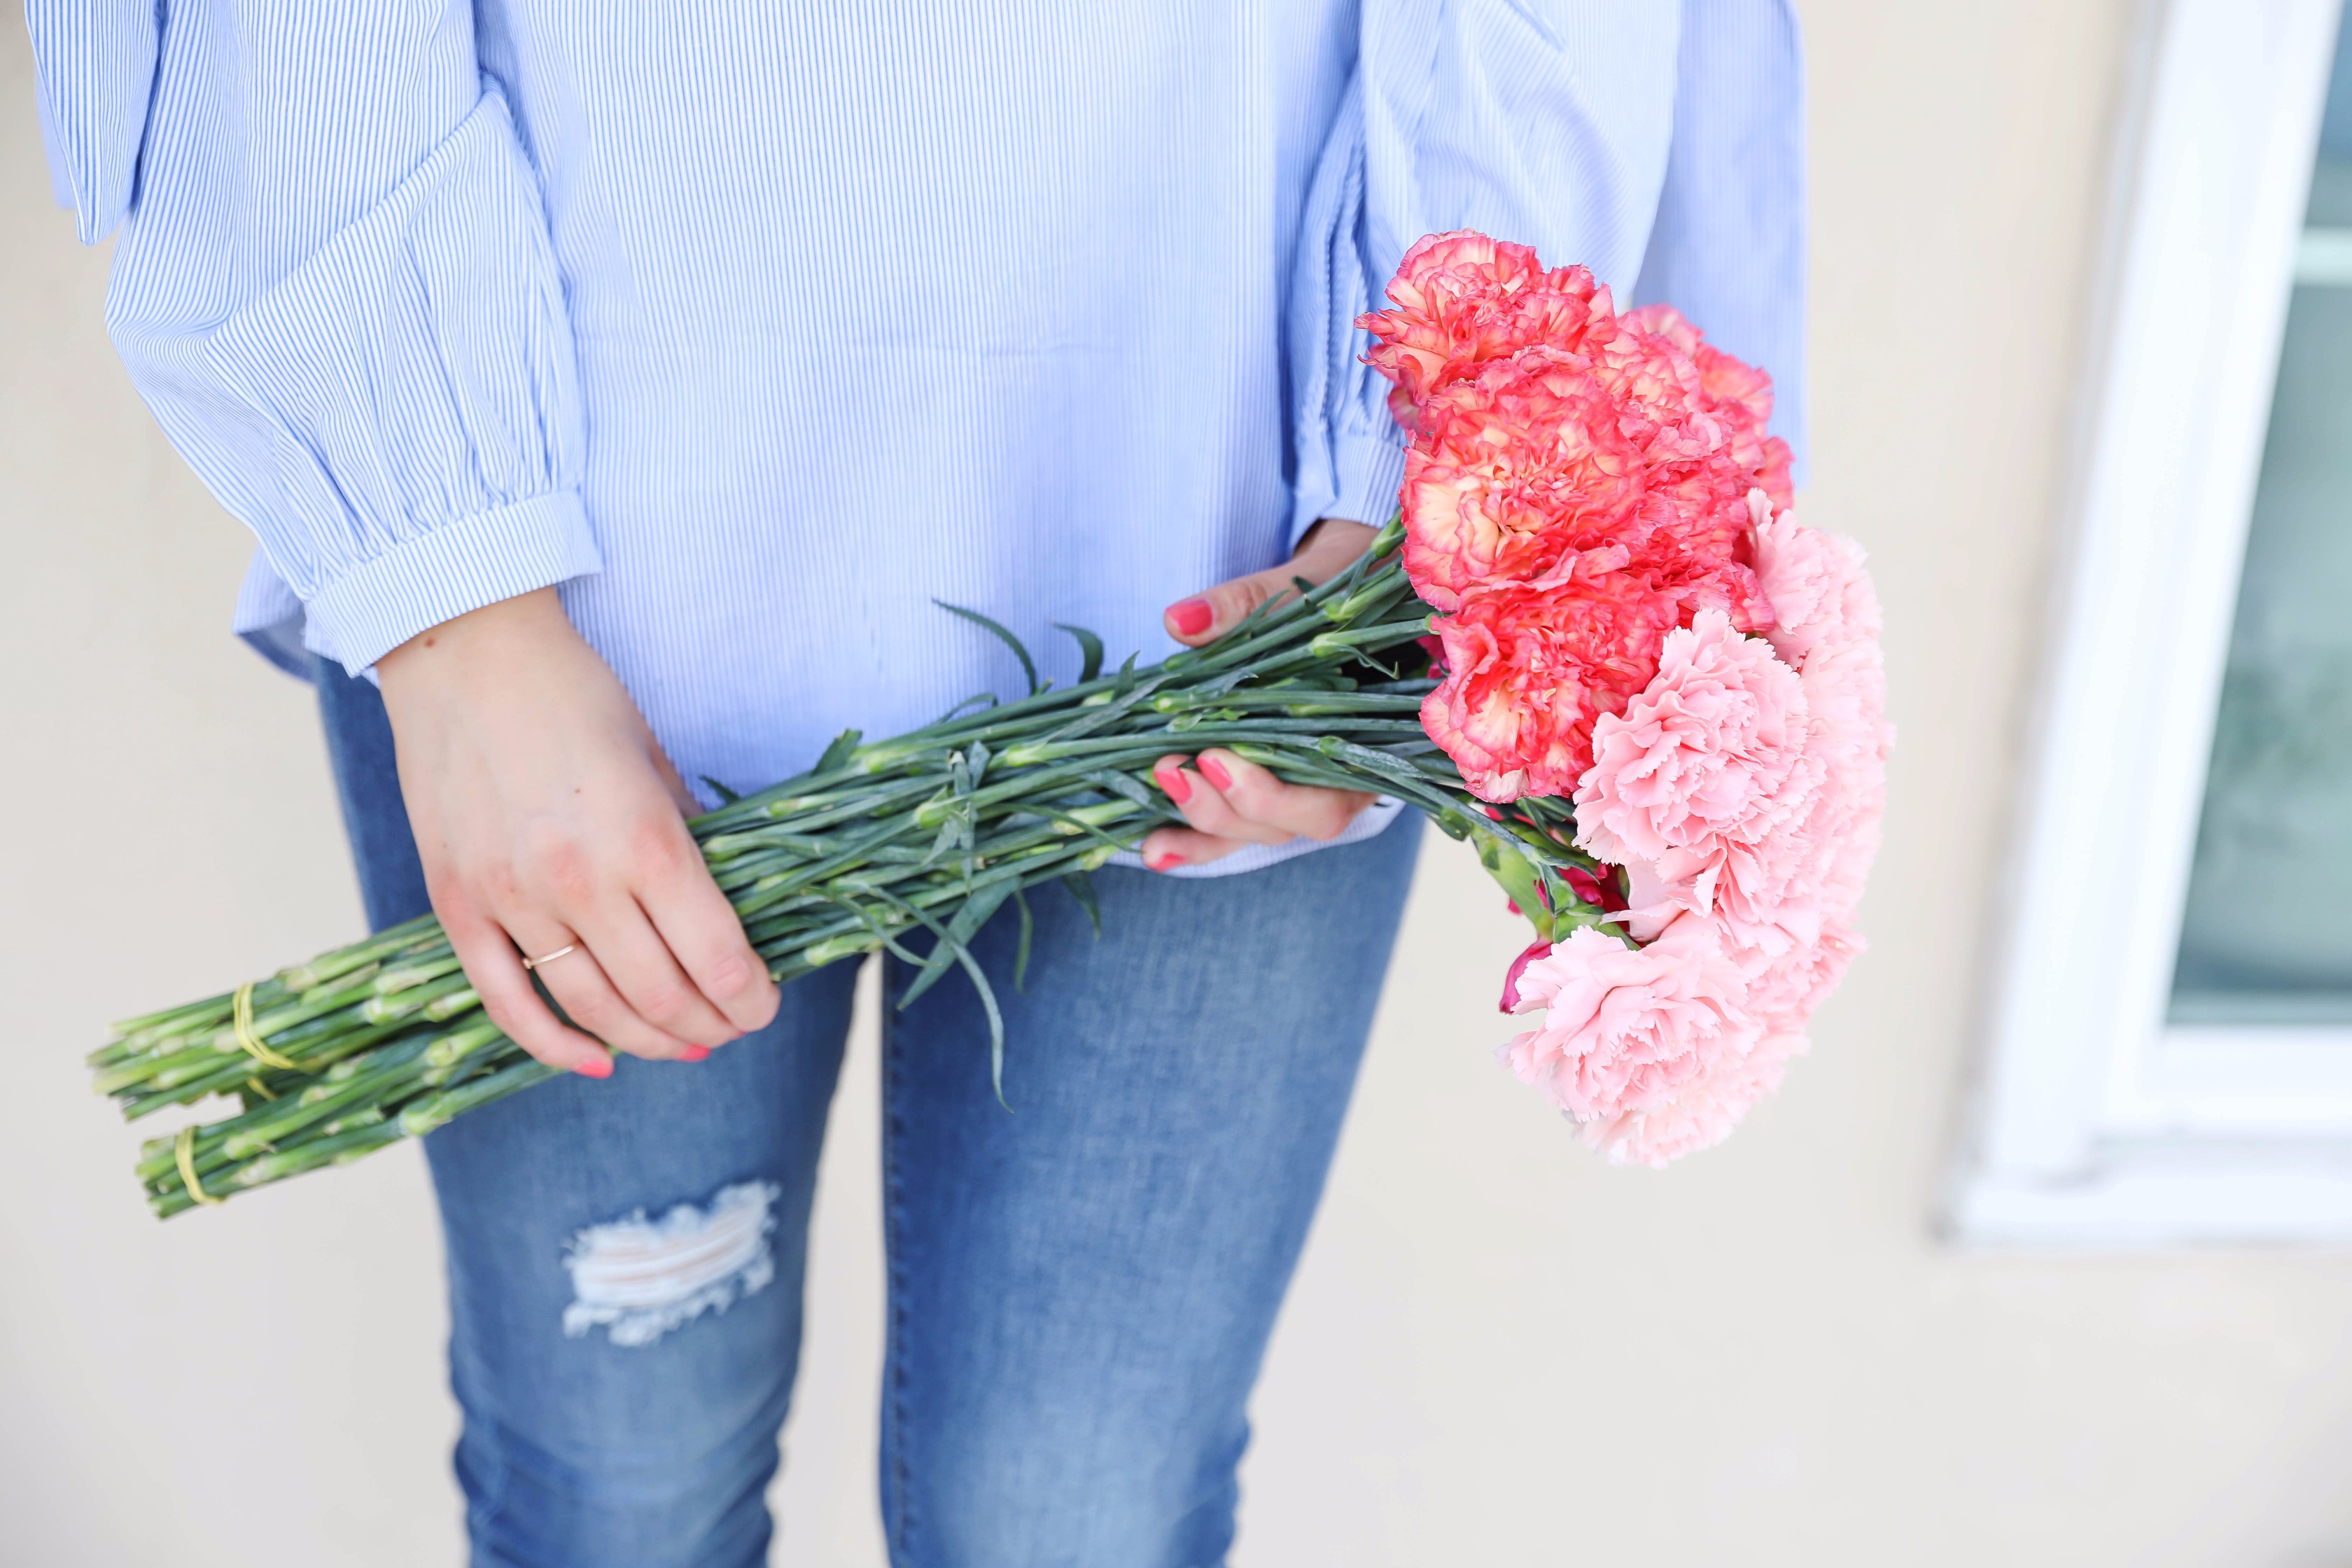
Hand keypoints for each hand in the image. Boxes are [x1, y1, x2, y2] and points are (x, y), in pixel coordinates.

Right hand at [375, 588, 778, 1074]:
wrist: (462, 651)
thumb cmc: (573, 694)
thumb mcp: (656, 760)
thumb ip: (688, 840)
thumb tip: (726, 910)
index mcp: (646, 840)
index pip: (716, 959)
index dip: (751, 998)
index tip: (765, 1003)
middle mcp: (579, 881)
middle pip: (662, 997)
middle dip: (712, 1026)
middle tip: (733, 1028)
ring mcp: (511, 898)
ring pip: (593, 1010)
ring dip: (649, 1042)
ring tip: (683, 1045)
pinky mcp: (457, 906)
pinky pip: (509, 1003)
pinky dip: (556, 1045)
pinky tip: (597, 1060)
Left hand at [1143, 519, 1380, 868]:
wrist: (1352, 596)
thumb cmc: (1340, 592)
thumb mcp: (1304, 585)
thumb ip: (1247, 604)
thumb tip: (1181, 621)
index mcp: (1367, 742)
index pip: (1327, 802)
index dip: (1268, 795)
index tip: (1216, 758)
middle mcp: (1338, 778)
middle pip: (1284, 826)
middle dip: (1222, 810)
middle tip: (1169, 769)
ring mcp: (1298, 786)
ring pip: (1254, 830)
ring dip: (1199, 827)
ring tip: (1149, 811)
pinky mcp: (1262, 782)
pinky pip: (1233, 821)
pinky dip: (1193, 838)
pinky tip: (1151, 847)